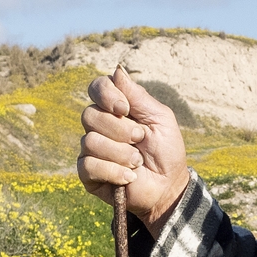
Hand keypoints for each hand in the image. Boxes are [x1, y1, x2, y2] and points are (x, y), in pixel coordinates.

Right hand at [77, 67, 190, 234]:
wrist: (168, 186)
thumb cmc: (166, 151)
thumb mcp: (160, 119)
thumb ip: (138, 96)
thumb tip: (117, 69)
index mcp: (116, 108)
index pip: (97, 88)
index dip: (106, 95)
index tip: (125, 109)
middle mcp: (99, 126)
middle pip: (90, 115)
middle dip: (120, 129)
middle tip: (140, 139)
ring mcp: (91, 149)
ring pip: (90, 141)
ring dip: (120, 153)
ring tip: (138, 162)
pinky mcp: (87, 173)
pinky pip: (88, 165)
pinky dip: (113, 170)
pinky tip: (129, 177)